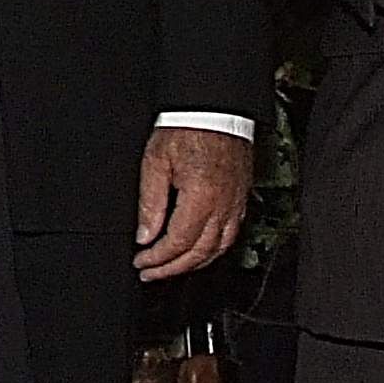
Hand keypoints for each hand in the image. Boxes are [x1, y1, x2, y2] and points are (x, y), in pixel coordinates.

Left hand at [136, 125, 252, 280]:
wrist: (215, 109)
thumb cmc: (186, 128)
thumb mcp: (155, 162)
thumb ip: (150, 203)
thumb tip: (146, 236)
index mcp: (201, 197)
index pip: (178, 242)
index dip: (158, 258)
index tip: (141, 262)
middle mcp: (223, 205)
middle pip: (200, 252)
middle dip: (173, 268)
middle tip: (152, 273)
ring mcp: (236, 203)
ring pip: (218, 248)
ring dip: (194, 263)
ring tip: (172, 268)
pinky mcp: (241, 198)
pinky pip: (230, 234)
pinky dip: (212, 249)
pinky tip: (198, 250)